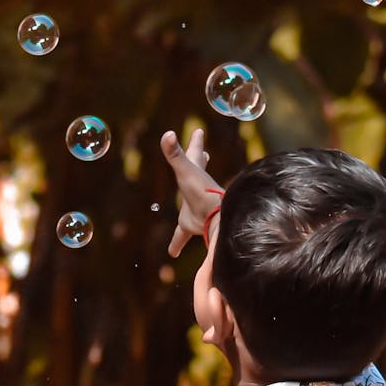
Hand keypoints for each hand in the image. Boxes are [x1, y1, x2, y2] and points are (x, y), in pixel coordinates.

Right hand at [160, 128, 223, 256]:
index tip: (199, 131)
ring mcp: (195, 206)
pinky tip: (172, 254)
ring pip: (191, 200)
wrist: (218, 222)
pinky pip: (181, 236)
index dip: (195, 142)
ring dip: (190, 196)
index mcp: (196, 174)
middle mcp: (198, 188)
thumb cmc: (204, 194)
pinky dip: (176, 243)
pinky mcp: (192, 225)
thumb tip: (167, 133)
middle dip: (199, 160)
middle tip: (202, 152)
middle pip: (198, 170)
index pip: (195, 153)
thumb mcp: (186, 172)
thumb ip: (174, 154)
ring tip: (189, 197)